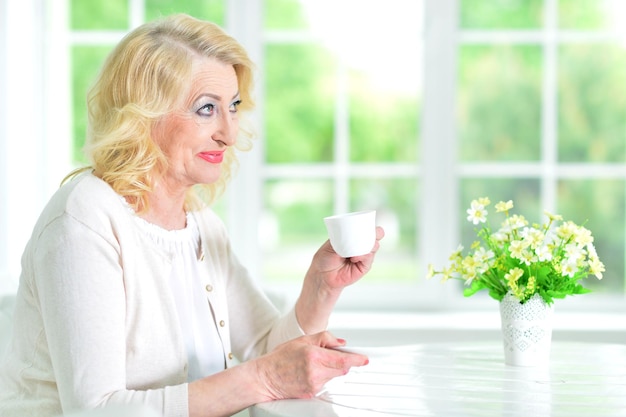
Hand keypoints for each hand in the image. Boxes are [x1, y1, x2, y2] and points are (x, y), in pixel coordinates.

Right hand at [253, 331, 367, 400]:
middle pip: (341, 369)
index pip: (343, 359)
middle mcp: (315, 372)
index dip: (357, 360)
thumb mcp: (302, 340)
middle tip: (334, 356)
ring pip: (333, 376)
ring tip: (314, 364)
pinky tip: (310, 373)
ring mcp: (314, 384)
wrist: (265, 377)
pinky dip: (323, 377)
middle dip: (342, 363)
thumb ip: (324, 338)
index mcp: (314, 356)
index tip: (364, 359)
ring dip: (331, 370)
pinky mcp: (311, 394)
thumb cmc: (280, 358)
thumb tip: (341, 343)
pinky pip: (325, 384)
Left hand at [312, 226, 384, 289]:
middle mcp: (361, 245)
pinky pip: (369, 258)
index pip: (367, 228)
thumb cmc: (325, 258)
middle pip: (375, 236)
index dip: (371, 225)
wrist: (322, 275)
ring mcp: (364, 255)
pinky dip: (363, 256)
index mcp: (354, 236)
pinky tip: (354, 258)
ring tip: (354, 250)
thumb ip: (342, 239)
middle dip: (375, 233)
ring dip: (368, 245)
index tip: (369, 224)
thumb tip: (353, 237)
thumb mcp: (331, 244)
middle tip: (369, 234)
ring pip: (374, 246)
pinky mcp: (364, 266)